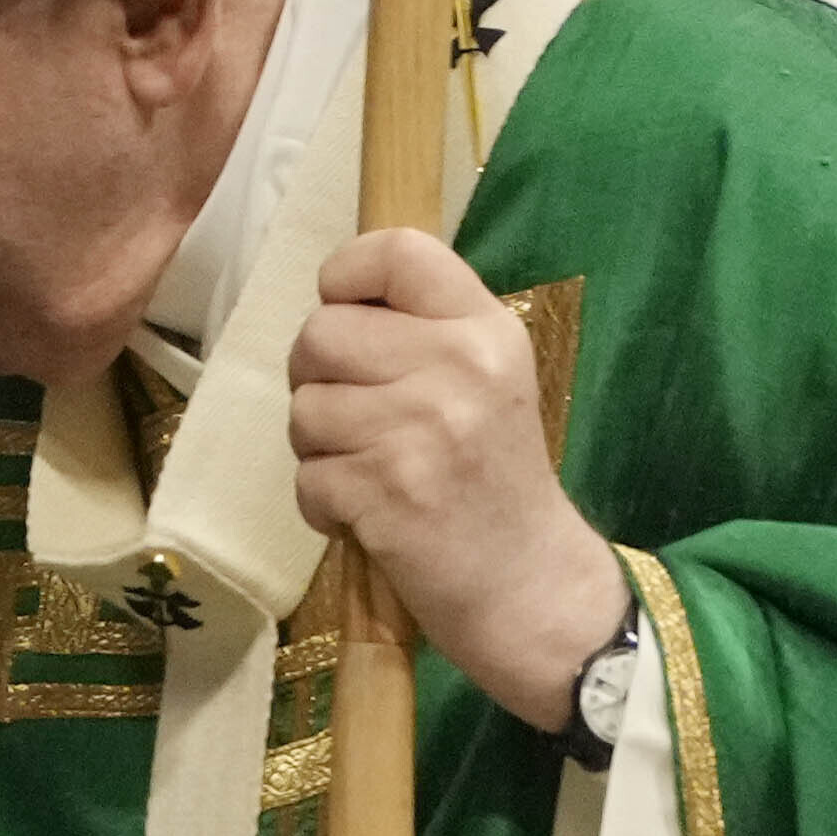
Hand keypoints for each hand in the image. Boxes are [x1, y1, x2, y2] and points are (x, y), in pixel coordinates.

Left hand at [286, 227, 625, 729]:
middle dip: (319, 380)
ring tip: (374, 471)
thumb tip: (335, 298)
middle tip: (359, 419)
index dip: (346, 278)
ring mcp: (421, 429)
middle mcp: (458, 366)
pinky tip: (372, 516)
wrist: (533, 585)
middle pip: (320, 333)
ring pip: (303, 408)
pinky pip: (306, 477)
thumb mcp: (488, 382)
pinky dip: (324, 504)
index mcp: (485, 329)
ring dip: (320, 449)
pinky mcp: (385, 491)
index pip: (394, 250)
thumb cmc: (495, 480)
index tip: (351, 318)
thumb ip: (424, 334)